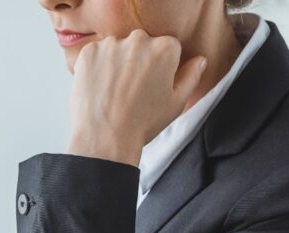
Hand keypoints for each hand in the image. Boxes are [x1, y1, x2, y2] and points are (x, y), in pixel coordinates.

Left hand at [67, 30, 206, 166]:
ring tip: (114, 91)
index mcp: (166, 48)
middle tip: (131, 89)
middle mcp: (139, 40)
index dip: (160, 68)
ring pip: (117, 48)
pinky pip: (95, 54)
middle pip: (142, 44)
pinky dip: (96, 66)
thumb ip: (191, 77)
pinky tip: (100, 87)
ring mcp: (112, 45)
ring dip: (116, 62)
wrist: (105, 137)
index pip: (167, 47)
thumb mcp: (176, 103)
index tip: (151, 84)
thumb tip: (199, 60)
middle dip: (138, 62)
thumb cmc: (142, 123)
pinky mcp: (89, 53)